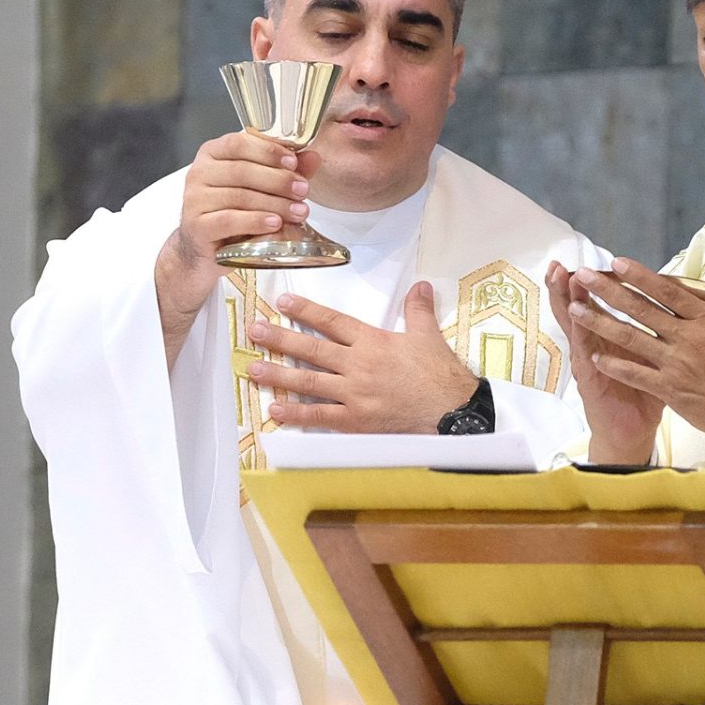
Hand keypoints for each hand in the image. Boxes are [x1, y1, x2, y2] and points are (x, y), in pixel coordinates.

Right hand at [155, 132, 320, 363]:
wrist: (203, 250)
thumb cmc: (232, 212)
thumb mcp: (259, 188)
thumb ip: (285, 170)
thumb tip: (313, 157)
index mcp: (212, 153)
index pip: (240, 143)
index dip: (269, 151)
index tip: (294, 162)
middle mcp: (199, 172)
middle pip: (242, 170)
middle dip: (278, 180)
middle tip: (303, 190)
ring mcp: (194, 199)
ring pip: (240, 196)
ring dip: (274, 203)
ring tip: (299, 212)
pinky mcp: (196, 226)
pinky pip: (229, 220)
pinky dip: (255, 221)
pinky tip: (275, 223)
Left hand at [246, 282, 477, 432]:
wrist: (452, 411)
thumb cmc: (439, 374)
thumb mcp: (429, 336)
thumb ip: (418, 309)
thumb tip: (420, 283)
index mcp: (373, 342)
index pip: (332, 321)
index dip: (306, 310)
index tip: (282, 302)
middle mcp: (357, 365)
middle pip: (311, 349)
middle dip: (279, 339)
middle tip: (253, 330)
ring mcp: (354, 394)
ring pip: (308, 382)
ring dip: (278, 375)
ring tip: (252, 369)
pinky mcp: (356, 421)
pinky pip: (320, 417)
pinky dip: (296, 415)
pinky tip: (275, 410)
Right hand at [546, 261, 664, 463]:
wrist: (632, 432)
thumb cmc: (643, 394)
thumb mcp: (649, 357)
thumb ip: (654, 331)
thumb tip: (675, 305)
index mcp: (609, 337)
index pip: (597, 302)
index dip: (593, 281)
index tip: (589, 258)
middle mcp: (594, 345)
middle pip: (578, 308)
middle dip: (568, 284)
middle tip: (561, 263)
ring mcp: (588, 360)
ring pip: (575, 324)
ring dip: (567, 300)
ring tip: (561, 278)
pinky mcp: (590, 378)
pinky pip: (583, 351)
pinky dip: (579, 332)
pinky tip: (574, 316)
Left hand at [564, 258, 704, 457]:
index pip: (668, 291)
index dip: (640, 276)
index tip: (617, 263)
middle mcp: (688, 338)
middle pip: (641, 309)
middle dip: (609, 291)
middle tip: (584, 275)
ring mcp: (676, 365)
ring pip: (631, 339)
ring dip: (600, 323)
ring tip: (576, 310)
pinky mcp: (669, 389)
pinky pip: (635, 374)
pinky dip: (614, 365)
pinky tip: (594, 356)